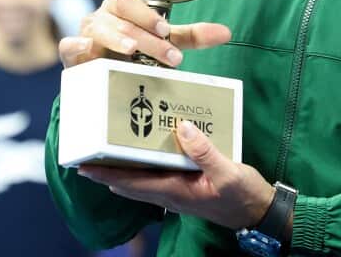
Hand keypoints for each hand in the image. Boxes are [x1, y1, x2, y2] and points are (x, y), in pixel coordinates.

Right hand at [59, 0, 231, 67]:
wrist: (107, 78)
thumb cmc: (137, 54)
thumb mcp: (165, 43)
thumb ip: (192, 37)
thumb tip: (227, 32)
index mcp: (122, 8)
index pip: (132, 2)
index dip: (148, 15)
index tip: (166, 31)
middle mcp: (102, 16)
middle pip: (120, 19)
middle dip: (145, 38)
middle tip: (168, 56)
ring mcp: (85, 34)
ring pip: (99, 30)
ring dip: (117, 39)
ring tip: (132, 51)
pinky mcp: (72, 54)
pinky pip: (69, 46)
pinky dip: (78, 46)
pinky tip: (88, 48)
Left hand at [77, 120, 275, 229]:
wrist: (257, 213)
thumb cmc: (242, 195)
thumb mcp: (227, 171)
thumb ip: (204, 151)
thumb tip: (182, 127)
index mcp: (175, 191)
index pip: (132, 183)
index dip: (106, 175)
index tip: (84, 167)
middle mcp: (170, 194)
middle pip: (129, 185)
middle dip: (106, 173)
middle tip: (86, 157)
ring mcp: (176, 193)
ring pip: (140, 183)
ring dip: (122, 172)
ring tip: (105, 155)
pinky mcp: (185, 188)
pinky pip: (155, 179)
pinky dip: (142, 169)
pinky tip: (142, 157)